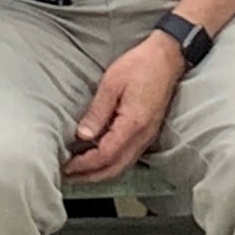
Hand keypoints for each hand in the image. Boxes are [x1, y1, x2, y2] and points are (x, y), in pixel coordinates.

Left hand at [66, 31, 186, 183]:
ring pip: (122, 166)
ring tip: (79, 172)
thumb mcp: (112, 83)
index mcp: (133, 124)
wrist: (168, 58)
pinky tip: (99, 159)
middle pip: (114, 169)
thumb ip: (98, 112)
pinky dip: (111, 164)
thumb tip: (83, 135)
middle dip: (90, 176)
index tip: (66, 166)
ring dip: (100, 173)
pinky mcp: (148, 133)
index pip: (105, 155)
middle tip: (68, 176)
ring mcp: (148, 136)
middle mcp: (143, 136)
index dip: (84, 164)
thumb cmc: (141, 65)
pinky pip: (129, 157)